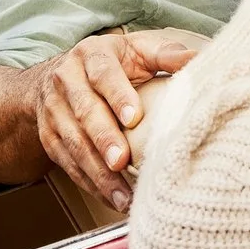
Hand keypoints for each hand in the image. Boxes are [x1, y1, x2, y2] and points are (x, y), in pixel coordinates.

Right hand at [33, 29, 205, 212]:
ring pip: (74, 143)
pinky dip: (90, 184)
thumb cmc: (112, 63)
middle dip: (103, 138)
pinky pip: (68, 163)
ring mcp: (55, 111)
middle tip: (121, 161)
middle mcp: (67, 80)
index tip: (134, 118)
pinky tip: (111, 198)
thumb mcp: (138, 50)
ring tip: (122, 195)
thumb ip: (167, 54)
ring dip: (98, 172)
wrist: (61, 75)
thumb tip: (199, 59)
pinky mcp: (49, 137)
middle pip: (85, 111)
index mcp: (91, 55)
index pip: (103, 74)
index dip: (118, 95)